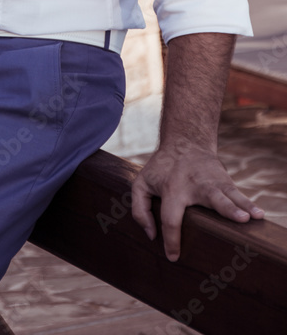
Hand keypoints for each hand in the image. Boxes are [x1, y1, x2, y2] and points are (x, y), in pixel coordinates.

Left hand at [132, 141, 264, 260]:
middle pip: (210, 198)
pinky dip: (248, 203)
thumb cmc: (161, 169)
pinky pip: (237, 193)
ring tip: (253, 217)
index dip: (171, 239)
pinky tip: (259, 214)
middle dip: (225, 209)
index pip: (171, 217)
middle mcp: (194, 184)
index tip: (174, 257)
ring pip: (229, 195)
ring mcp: (212, 182)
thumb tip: (152, 235)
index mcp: (171, 188)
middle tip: (238, 219)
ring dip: (242, 206)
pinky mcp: (224, 181)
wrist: (185, 142)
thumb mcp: (141, 184)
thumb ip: (139, 209)